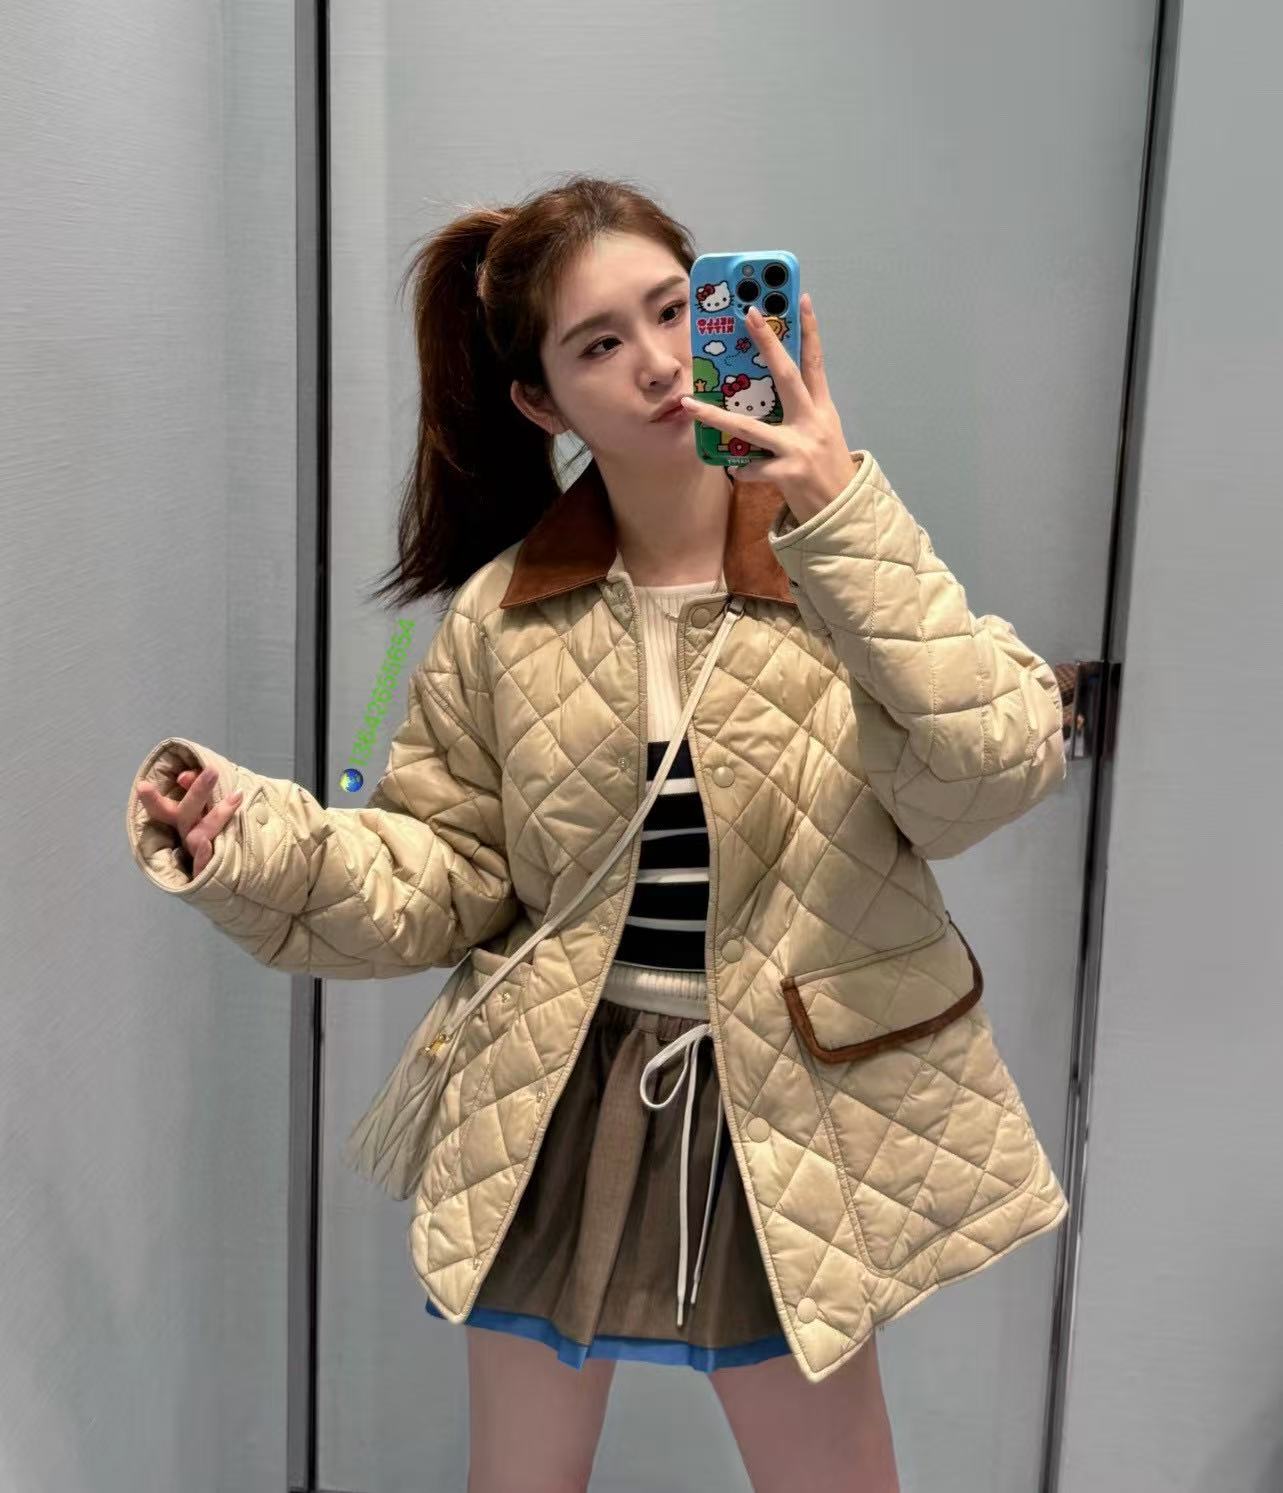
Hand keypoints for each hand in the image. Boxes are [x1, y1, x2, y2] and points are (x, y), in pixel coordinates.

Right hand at [137, 768, 242, 876]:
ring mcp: (195, 855)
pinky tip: (208, 845)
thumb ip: (197, 790)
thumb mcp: (211, 809)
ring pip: (197, 836)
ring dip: (216, 816)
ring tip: (237, 796)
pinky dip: (202, 858)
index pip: (161, 809)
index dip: (152, 799)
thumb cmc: (221, 835)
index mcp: (182, 822)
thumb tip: (185, 775)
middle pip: (184, 815)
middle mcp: (185, 837)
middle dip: (197, 792)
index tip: (144, 785)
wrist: (235, 877)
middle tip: (213, 771)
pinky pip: (202, 868)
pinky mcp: (206, 874)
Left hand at [680, 291, 857, 520]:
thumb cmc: (826, 471)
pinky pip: (750, 467)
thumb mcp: (822, 434)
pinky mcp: (787, 473)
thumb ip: (799, 413)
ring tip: (690, 404)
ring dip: (715, 417)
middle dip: (768, 343)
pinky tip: (740, 472)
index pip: (816, 362)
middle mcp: (812, 422)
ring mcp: (799, 447)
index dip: (810, 330)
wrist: (842, 513)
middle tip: (748, 315)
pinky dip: (741, 469)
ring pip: (749, 428)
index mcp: (822, 409)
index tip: (801, 299)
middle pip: (787, 375)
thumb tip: (763, 396)